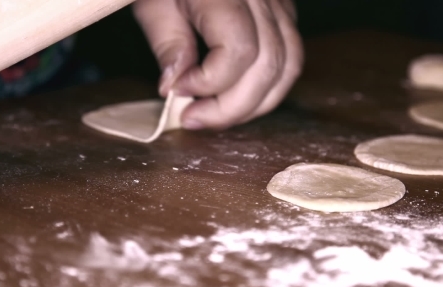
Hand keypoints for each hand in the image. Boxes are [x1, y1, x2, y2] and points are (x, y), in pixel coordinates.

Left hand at [133, 0, 303, 129]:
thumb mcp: (152, 1)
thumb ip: (167, 41)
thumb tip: (174, 87)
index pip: (239, 50)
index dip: (210, 83)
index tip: (178, 91)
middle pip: (270, 66)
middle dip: (232, 106)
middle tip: (195, 119)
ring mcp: (280, 2)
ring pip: (289, 66)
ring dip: (254, 102)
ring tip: (218, 113)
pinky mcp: (284, 10)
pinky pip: (290, 56)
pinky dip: (268, 85)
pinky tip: (238, 94)